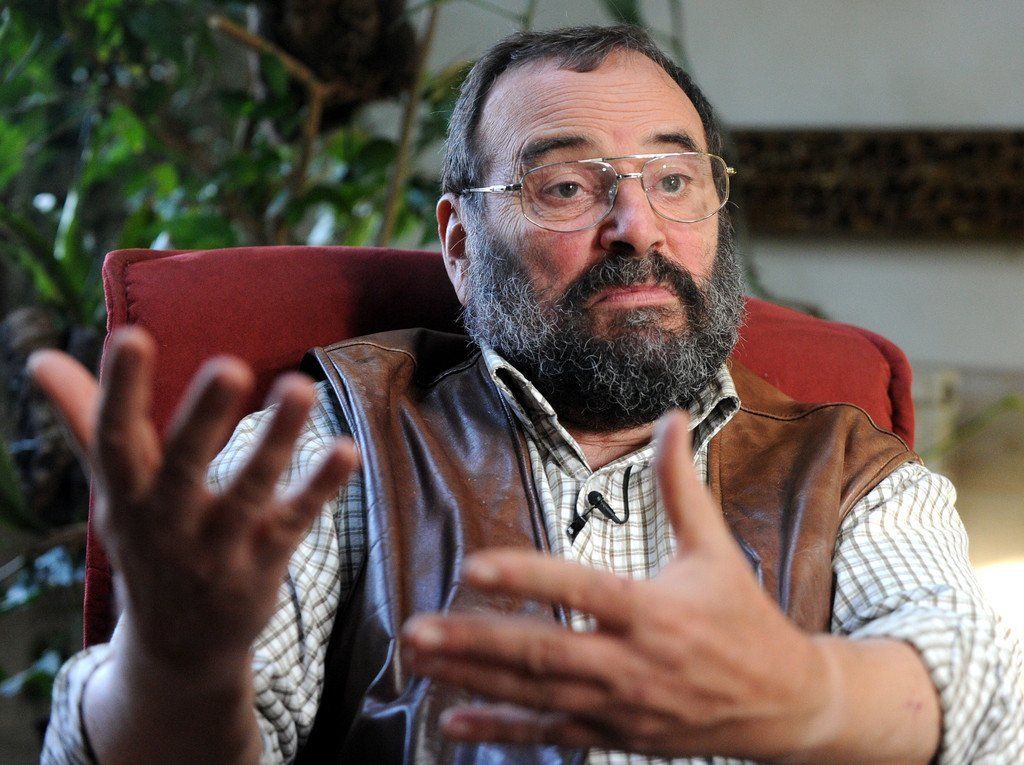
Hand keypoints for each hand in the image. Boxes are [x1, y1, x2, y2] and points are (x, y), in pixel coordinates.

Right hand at [29, 327, 357, 673]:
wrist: (176, 647)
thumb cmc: (147, 542)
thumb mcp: (114, 489)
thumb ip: (86, 421)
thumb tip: (40, 358)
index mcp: (126, 495)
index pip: (115, 439)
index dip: (119, 390)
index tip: (129, 335)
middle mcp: (167, 520)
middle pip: (183, 466)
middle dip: (204, 417)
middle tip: (229, 366)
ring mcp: (218, 546)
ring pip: (250, 490)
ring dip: (276, 440)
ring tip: (302, 386)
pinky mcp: (263, 562)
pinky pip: (294, 520)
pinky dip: (320, 487)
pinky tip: (347, 450)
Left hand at [402, 411, 836, 761]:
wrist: (784, 704)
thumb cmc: (744, 618)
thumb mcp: (713, 549)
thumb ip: (680, 485)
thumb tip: (671, 415)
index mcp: (655, 610)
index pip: (580, 589)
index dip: (525, 578)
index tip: (472, 567)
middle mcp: (632, 662)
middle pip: (543, 652)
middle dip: (474, 641)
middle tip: (416, 629)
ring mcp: (621, 707)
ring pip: (536, 694)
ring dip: (472, 678)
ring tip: (419, 660)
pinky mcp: (615, 737)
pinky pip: (550, 735)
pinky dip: (501, 729)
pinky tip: (453, 721)